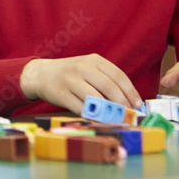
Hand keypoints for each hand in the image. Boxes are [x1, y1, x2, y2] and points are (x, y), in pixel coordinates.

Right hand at [19, 54, 143, 113]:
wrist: (41, 74)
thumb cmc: (71, 74)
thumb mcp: (88, 69)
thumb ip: (106, 81)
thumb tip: (128, 102)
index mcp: (93, 60)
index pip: (118, 76)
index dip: (130, 92)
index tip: (137, 104)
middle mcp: (82, 67)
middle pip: (109, 88)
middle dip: (122, 104)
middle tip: (127, 114)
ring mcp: (70, 80)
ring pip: (96, 99)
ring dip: (108, 112)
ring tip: (115, 118)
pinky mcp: (61, 94)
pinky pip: (81, 108)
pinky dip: (92, 116)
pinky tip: (98, 119)